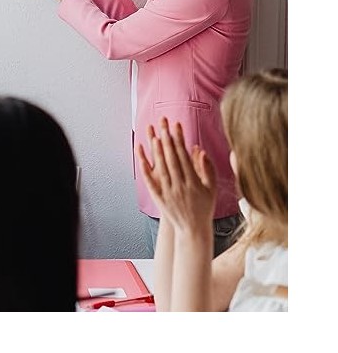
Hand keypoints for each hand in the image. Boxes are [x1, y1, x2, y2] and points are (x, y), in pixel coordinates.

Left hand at [137, 117, 216, 235]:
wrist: (193, 229)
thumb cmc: (204, 207)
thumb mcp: (211, 188)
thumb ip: (207, 168)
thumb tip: (200, 150)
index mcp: (194, 182)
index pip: (185, 155)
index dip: (180, 139)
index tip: (176, 125)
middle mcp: (180, 185)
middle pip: (172, 158)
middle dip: (168, 138)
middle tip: (163, 122)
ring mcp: (168, 191)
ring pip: (161, 167)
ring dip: (157, 150)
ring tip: (154, 134)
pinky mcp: (159, 197)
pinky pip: (150, 179)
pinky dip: (144, 166)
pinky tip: (141, 154)